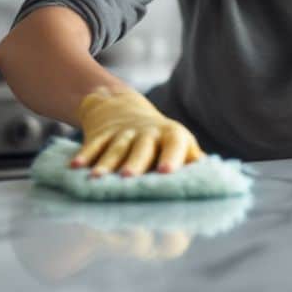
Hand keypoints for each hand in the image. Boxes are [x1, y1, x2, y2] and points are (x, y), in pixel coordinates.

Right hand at [71, 86, 204, 177]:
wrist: (121, 107)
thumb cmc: (161, 138)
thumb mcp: (180, 144)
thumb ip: (194, 161)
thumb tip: (216, 183)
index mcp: (172, 135)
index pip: (175, 143)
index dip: (172, 157)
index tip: (167, 172)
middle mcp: (147, 133)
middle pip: (141, 148)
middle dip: (135, 162)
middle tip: (129, 177)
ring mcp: (122, 133)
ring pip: (114, 149)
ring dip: (105, 164)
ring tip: (97, 179)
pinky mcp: (100, 135)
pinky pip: (92, 145)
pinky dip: (84, 157)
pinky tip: (75, 169)